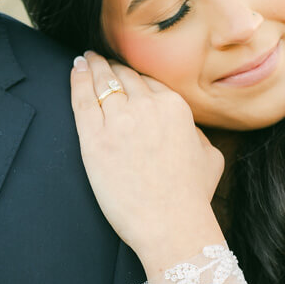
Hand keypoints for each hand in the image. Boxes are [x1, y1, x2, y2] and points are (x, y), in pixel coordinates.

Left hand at [71, 53, 224, 274]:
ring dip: (93, 67)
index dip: (133, 75)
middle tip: (99, 59)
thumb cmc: (192, 197)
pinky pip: (82, 100)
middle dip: (110, 66)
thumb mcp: (210, 155)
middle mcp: (147, 107)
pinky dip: (77, 80)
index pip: (148, 81)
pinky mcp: (95, 140)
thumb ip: (195, 131)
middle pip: (123, 77)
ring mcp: (119, 122)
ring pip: (102, 83)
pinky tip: (75, 68)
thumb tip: (185, 125)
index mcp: (174, 106)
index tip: (123, 71)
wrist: (171, 225)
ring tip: (85, 59)